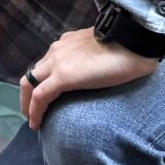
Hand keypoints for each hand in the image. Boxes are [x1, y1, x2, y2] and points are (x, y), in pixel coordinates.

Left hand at [18, 26, 157, 128]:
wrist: (136, 39)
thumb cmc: (130, 46)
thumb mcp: (105, 50)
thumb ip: (95, 58)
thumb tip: (99, 71)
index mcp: (68, 43)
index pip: (47, 63)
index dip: (42, 81)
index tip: (45, 97)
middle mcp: (58, 50)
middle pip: (33, 74)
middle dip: (27, 94)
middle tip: (32, 111)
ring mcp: (58, 62)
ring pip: (29, 83)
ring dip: (27, 103)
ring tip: (33, 120)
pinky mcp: (63, 76)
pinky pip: (40, 96)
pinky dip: (35, 111)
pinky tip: (36, 124)